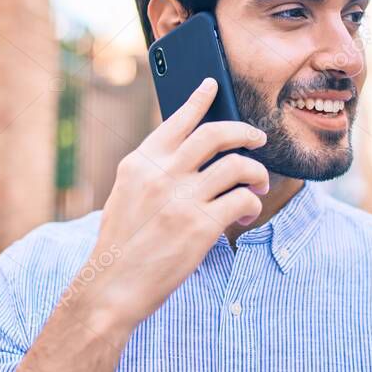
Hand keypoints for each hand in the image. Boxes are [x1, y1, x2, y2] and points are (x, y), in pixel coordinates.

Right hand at [86, 77, 269, 329]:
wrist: (113, 286)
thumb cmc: (121, 245)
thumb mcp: (126, 195)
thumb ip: (152, 171)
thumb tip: (186, 152)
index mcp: (140, 163)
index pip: (176, 120)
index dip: (199, 99)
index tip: (212, 85)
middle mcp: (161, 174)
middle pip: (216, 134)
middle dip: (245, 132)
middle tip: (258, 138)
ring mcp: (182, 198)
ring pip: (238, 165)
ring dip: (257, 173)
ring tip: (259, 184)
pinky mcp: (201, 225)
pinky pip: (243, 199)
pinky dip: (251, 204)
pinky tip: (245, 216)